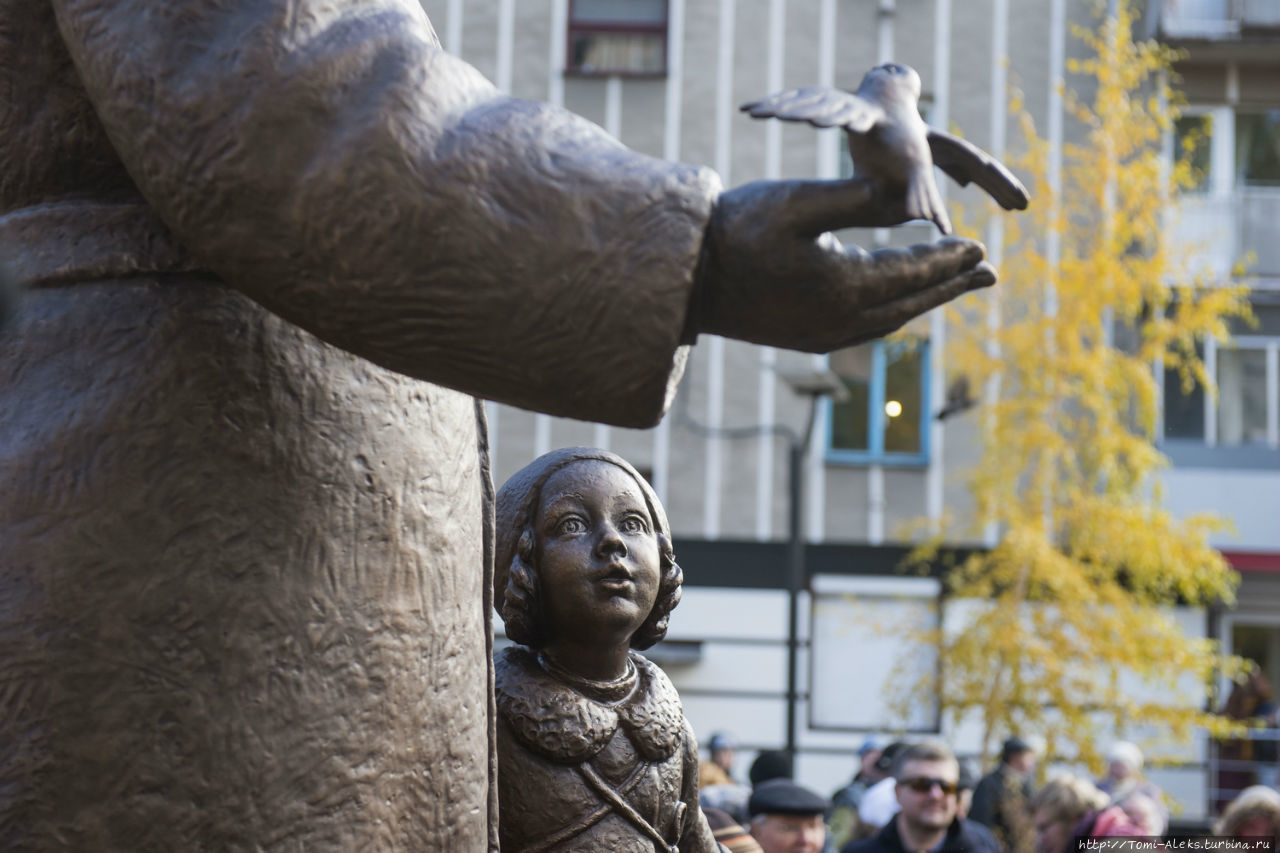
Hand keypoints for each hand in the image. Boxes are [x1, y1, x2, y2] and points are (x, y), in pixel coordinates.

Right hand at [690, 176, 995, 351]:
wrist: (689, 278)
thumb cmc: (737, 231)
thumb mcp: (794, 202)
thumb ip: (852, 199)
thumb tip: (905, 199)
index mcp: (841, 284)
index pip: (910, 272)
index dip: (947, 259)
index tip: (980, 246)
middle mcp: (839, 319)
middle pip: (911, 303)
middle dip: (951, 285)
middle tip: (990, 272)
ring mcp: (823, 336)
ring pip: (892, 321)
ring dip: (927, 302)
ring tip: (957, 285)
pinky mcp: (808, 340)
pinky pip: (868, 330)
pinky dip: (895, 314)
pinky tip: (903, 302)